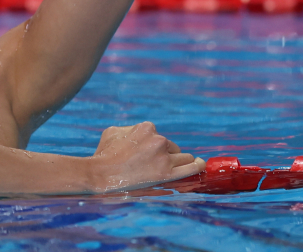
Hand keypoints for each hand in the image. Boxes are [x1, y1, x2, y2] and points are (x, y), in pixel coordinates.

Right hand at [89, 121, 204, 192]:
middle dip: (167, 155)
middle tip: (153, 167)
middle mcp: (158, 140)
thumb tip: (138, 133)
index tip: (146, 156)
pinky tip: (201, 165)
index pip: (158, 136)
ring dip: (180, 162)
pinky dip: (197, 166)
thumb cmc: (105, 154)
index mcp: (147, 127)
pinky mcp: (167, 174)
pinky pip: (190, 168)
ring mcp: (164, 157)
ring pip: (182, 157)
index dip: (153, 147)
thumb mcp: (114, 132)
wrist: (101, 175)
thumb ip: (130, 129)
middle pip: (172, 147)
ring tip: (173, 170)